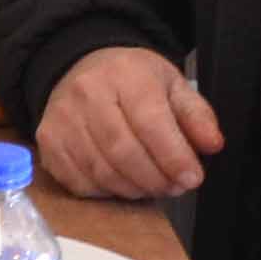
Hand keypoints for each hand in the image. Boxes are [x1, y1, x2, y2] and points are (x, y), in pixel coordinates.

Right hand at [37, 45, 222, 199]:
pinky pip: (79, 182)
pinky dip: (106, 191)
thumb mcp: (170, 85)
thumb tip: (212, 144)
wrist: (79, 68)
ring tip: (152, 185)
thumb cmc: (129, 80)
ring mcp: (62, 119)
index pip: (151, 122)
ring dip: (134, 188)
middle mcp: (87, 93)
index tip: (192, 177)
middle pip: (124, 151)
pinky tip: (122, 182)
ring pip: (102, 171)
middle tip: (174, 186)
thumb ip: (196, 115)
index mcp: (125, 74)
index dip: (174, 157)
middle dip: (156, 178)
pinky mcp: (48, 141)